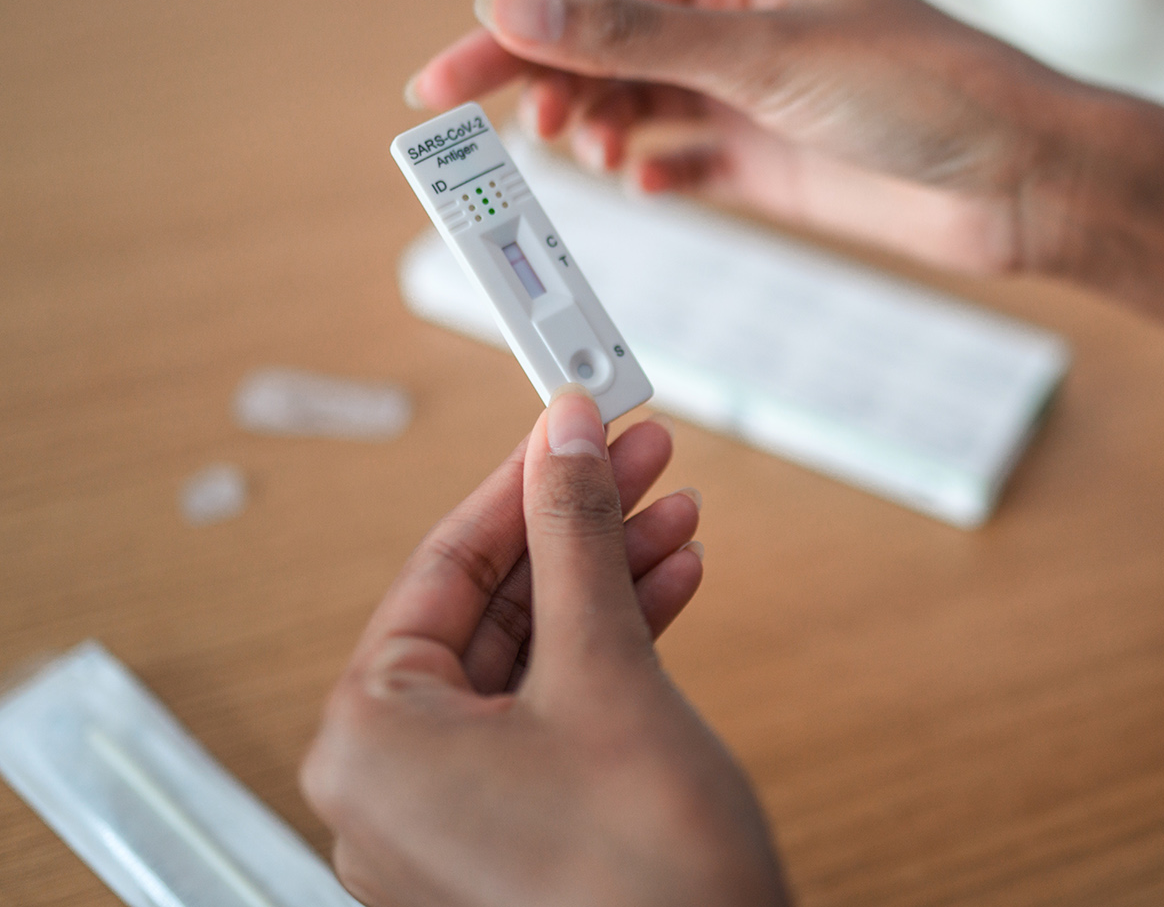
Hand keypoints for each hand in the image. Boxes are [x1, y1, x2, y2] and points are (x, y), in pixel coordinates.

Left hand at [301, 389, 788, 906]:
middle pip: (492, 609)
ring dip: (608, 581)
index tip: (574, 421)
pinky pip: (549, 712)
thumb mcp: (606, 667)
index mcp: (368, 740)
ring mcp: (451, 816)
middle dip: (580, 528)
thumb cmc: (640, 875)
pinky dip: (609, 650)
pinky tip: (670, 587)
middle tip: (641, 457)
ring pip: (530, 658)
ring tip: (675, 514)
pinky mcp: (513, 833)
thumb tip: (565, 439)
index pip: (444, 567)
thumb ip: (577, 537)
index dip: (522, 481)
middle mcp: (390, 783)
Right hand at [405, 0, 1092, 273]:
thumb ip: (635, 41)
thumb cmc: (921, 89)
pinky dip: (656, 172)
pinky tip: (646, 185)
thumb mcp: (765, 56)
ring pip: (638, 106)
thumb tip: (511, 6)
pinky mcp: (773, 159)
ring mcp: (753, 92)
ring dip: (602, 132)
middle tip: (520, 141)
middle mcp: (737, 22)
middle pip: (604, 51)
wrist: (1023, 179)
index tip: (435, 89)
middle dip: (552, 91)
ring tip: (596, 159)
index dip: (508, 40)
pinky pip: (686, 160)